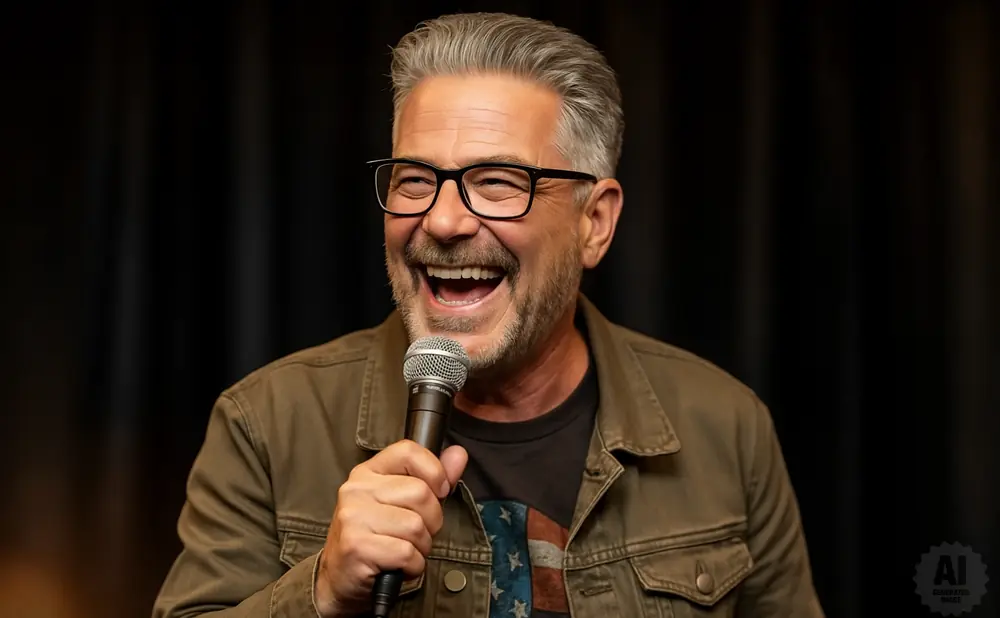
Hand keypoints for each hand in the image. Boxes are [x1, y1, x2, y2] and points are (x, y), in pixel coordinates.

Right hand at [314, 439, 467, 616]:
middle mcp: (357, 489)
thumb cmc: (375, 539)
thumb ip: (432, 477)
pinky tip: (398, 566)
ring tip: (404, 550)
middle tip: (415, 534)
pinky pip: (407, 553)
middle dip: (431, 520)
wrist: (339, 580)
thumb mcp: (401, 503)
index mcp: (368, 472)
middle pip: (420, 493)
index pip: (408, 451)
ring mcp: (354, 517)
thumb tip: (458, 454)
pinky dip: (413, 566)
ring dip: (421, 546)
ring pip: (416, 526)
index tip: (439, 491)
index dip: (434, 471)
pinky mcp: (356, 546)